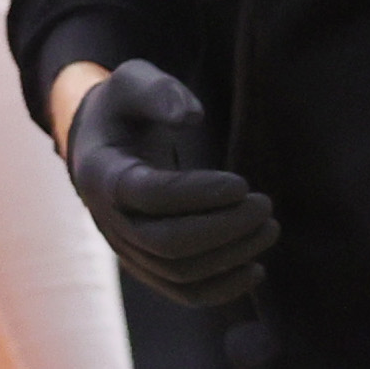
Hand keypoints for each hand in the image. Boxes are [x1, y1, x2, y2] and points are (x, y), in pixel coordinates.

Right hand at [66, 60, 277, 305]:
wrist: (100, 143)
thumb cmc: (125, 107)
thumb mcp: (132, 80)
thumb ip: (159, 91)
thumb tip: (192, 117)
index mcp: (103, 173)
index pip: (150, 196)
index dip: (197, 194)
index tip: (243, 184)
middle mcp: (110, 219)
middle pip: (165, 242)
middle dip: (222, 228)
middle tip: (266, 205)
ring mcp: (126, 245)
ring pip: (175, 271)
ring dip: (228, 257)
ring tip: (270, 227)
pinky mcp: (146, 261)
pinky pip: (178, 289)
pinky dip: (218, 289)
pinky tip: (256, 270)